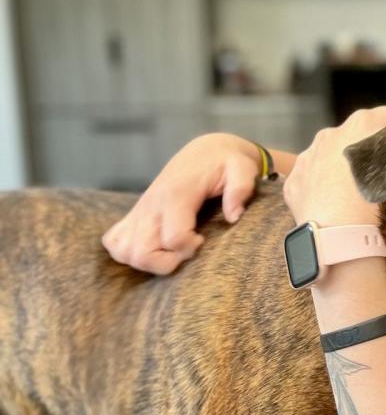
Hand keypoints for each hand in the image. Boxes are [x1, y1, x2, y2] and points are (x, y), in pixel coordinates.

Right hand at [102, 133, 262, 274]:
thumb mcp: (242, 167)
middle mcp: (151, 204)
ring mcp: (139, 210)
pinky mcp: (133, 214)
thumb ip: (241, 188)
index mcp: (176, 194)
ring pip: (124, 252)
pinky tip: (155, 246)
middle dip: (167, 263)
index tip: (204, 240)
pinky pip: (114, 242)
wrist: (205, 151)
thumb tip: (234, 217)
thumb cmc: (226, 162)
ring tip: (173, 250)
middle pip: (142, 253)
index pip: (173, 238)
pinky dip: (129, 252)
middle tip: (188, 250)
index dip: (190, 248)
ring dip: (148, 261)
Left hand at [283, 93, 385, 225]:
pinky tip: (333, 209)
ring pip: (330, 158)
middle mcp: (332, 132)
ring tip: (355, 200)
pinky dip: (319, 191)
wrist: (346, 237)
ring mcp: (309, 156)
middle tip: (380, 186)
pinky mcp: (294, 181)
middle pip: (357, 139)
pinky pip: (309, 180)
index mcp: (363, 121)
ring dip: (341, 171)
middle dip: (367, 155)